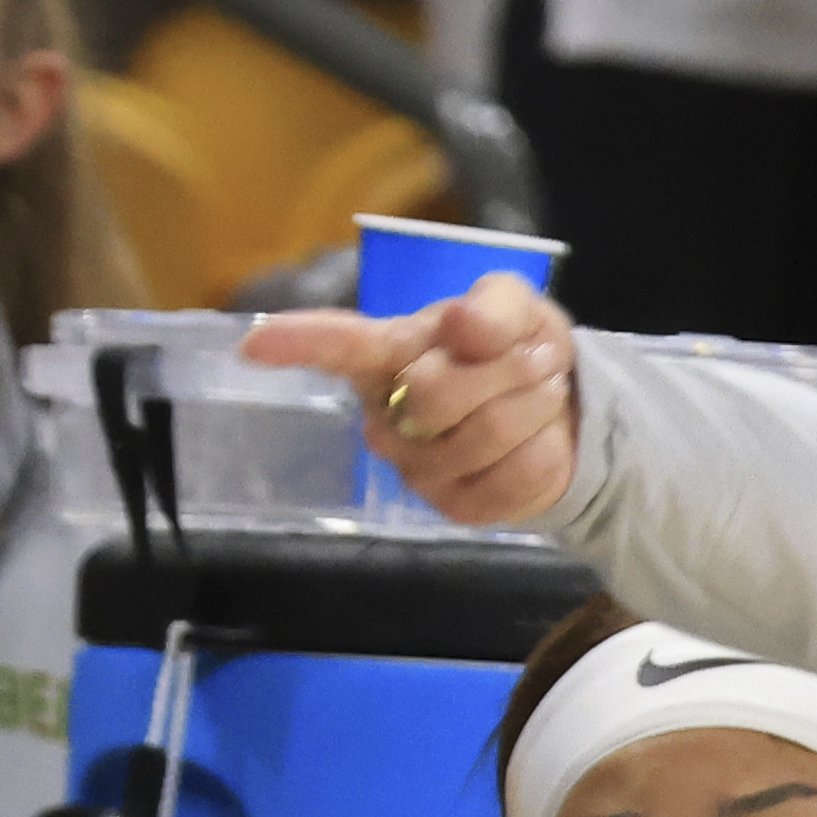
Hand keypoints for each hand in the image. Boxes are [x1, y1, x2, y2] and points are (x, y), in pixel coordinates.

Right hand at [248, 274, 578, 529]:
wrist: (564, 414)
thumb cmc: (516, 350)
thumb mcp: (516, 308)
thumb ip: (494, 307)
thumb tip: (462, 324)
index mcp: (386, 353)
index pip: (336, 346)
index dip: (295, 342)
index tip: (251, 345)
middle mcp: (386, 414)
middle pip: (436, 394)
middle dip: (506, 371)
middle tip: (539, 360)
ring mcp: (415, 469)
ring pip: (484, 435)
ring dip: (535, 408)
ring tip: (542, 394)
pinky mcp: (455, 509)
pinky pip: (511, 480)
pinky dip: (545, 452)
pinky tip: (540, 439)